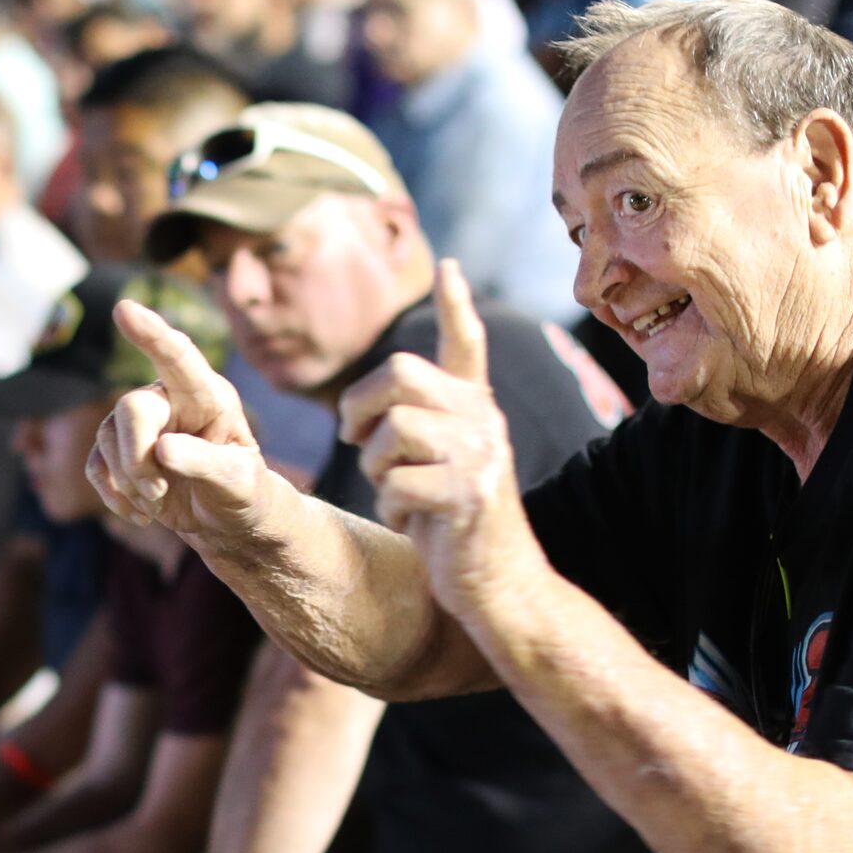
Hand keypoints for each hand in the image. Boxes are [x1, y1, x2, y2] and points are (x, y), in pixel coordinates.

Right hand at [87, 298, 274, 539]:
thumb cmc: (244, 493)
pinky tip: (141, 514)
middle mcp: (172, 400)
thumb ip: (207, 463)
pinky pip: (96, 465)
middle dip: (136, 457)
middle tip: (159, 492)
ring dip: (128, 481)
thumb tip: (162, 450)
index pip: (178, 357)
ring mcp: (143, 425)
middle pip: (131, 407)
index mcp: (208, 396)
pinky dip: (112, 494)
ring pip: (108, 437)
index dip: (151, 333)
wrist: (229, 523)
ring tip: (159, 503)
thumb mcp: (239, 482)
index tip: (125, 310)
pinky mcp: (121, 452)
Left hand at [336, 259, 551, 625]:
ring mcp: (480, 454)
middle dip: (359, 407)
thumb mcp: (439, 469)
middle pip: (399, 374)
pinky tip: (413, 523)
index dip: (456, 305)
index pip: (467, 344)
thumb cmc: (455, 530)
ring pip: (392, 430)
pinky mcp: (469, 493)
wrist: (500, 586)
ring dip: (374, 468)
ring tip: (395, 493)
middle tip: (352, 438)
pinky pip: (396, 482)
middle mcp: (484, 420)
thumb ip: (419, 430)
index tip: (448, 266)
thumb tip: (365, 410)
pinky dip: (391, 508)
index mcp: (475, 409)